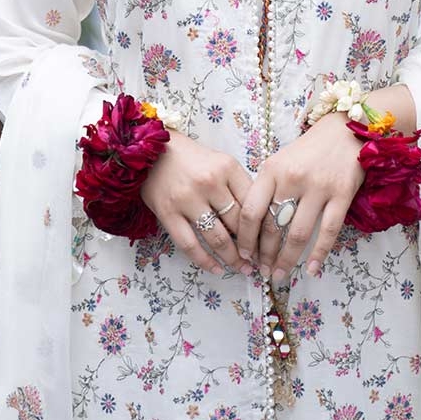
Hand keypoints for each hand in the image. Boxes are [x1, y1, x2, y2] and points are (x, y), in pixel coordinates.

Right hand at [139, 130, 254, 276]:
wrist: (152, 150)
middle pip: (238, 222)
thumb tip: (257, 219)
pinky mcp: (168, 213)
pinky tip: (216, 269)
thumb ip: (237, 186)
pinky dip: (205, 261)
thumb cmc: (191, 158)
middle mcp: (210, 182)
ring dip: (232, 258)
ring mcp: (188, 199)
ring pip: (217, 237)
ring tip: (242, 269)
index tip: (267, 241)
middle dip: (251, 246)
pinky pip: (190, 245)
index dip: (263, 226)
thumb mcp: (221, 162)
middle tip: (258, 260)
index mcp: (227, 167)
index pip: (253, 202)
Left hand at [235, 112, 366, 284]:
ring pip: (298, 234)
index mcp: (272, 170)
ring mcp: (318, 187)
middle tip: (262, 272)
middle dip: (265, 255)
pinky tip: (311, 270)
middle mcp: (292, 178)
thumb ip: (267, 189)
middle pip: (273, 227)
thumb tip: (252, 227)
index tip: (243, 254)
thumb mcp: (280, 161)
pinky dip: (319, 254)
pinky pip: (328, 231)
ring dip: (287, 260)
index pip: (251, 210)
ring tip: (279, 275)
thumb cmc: (308, 150)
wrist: (344, 130)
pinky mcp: (342, 194)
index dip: (245, 238)